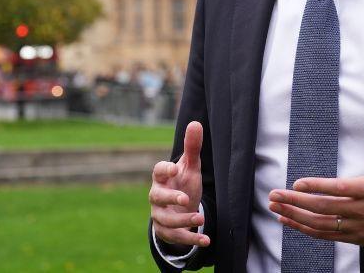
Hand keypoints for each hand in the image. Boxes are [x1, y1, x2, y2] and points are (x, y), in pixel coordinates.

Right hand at [149, 121, 210, 246]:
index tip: (174, 168)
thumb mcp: (190, 166)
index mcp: (162, 178)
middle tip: (185, 199)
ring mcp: (160, 215)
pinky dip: (191, 239)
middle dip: (170, 199)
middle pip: (157, 198)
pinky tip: (206, 240)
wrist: (179, 208)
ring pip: (166, 220)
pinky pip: (175, 237)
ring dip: (183, 221)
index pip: (157, 171)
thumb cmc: (183, 183)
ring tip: (200, 219)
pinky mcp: (166, 231)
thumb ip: (192, 147)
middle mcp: (157, 197)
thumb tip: (195, 123)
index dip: (164, 170)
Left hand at [268, 119, 363, 246]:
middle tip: (274, 195)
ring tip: (276, 208)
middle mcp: (361, 210)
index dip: (318, 187)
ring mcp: (355, 227)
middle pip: (324, 208)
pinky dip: (304, 229)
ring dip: (295, 217)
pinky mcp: (352, 238)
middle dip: (296, 202)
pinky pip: (324, 235)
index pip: (340, 189)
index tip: (297, 183)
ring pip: (320, 225)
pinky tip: (289, 221)